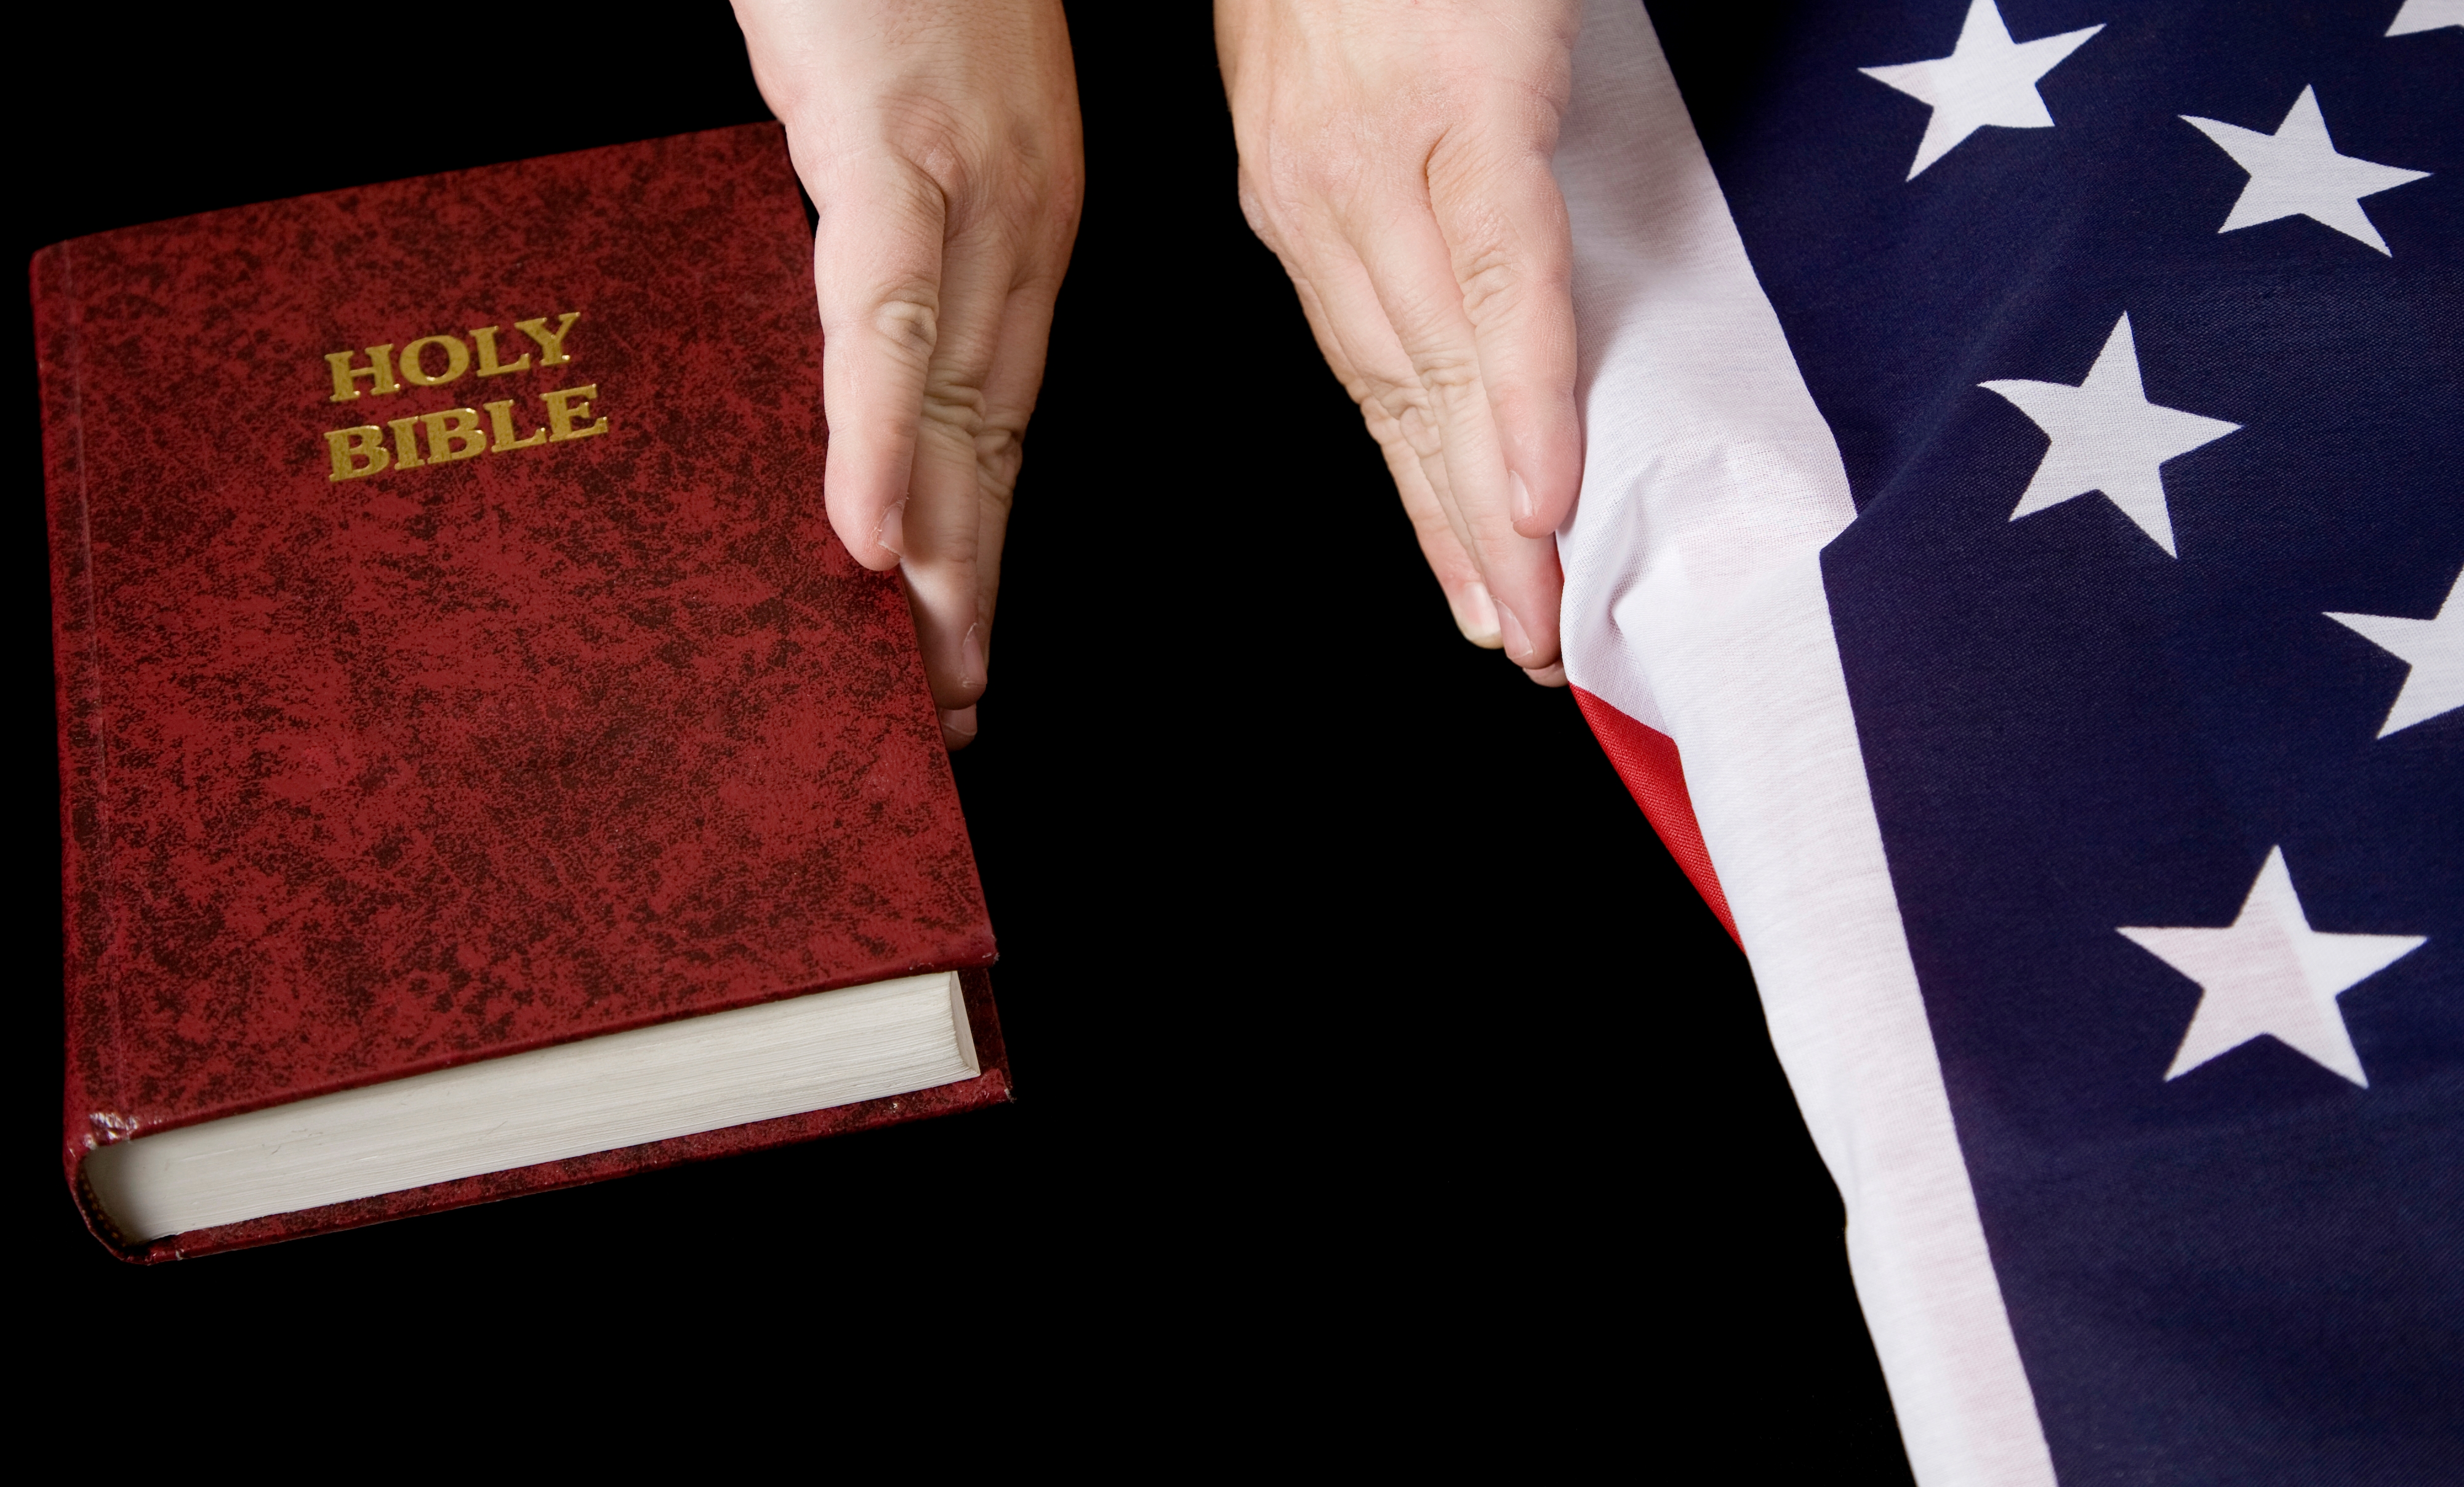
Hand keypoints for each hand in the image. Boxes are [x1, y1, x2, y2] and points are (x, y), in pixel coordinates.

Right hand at [733, 0, 1083, 746]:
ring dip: (946, 548)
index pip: (1007, 408)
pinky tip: (871, 540)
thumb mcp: (902, 114)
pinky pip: (883, 316)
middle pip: (996, 435)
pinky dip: (878, 435)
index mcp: (1025, 220)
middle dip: (976, 580)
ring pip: (959, 401)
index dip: (989, 532)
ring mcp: (964, 186)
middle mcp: (1020, 221)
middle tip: (952, 703)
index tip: (968, 636)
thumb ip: (891, 224)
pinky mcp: (890, 144)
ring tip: (929, 669)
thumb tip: (848, 327)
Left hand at [1216, 0, 1579, 683]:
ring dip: (1492, 509)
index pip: (1364, 375)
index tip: (1468, 583)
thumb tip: (1443, 278)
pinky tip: (1546, 495)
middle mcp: (1319, 198)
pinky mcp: (1473, 109)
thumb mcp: (1338, 75)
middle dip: (1458, 534)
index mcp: (1294, 194)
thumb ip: (1386, 182)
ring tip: (1537, 614)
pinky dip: (1528, 395)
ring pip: (1442, 370)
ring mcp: (1388, 158)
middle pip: (1399, 399)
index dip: (1421, 492)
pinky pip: (1504, 283)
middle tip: (1517, 641)